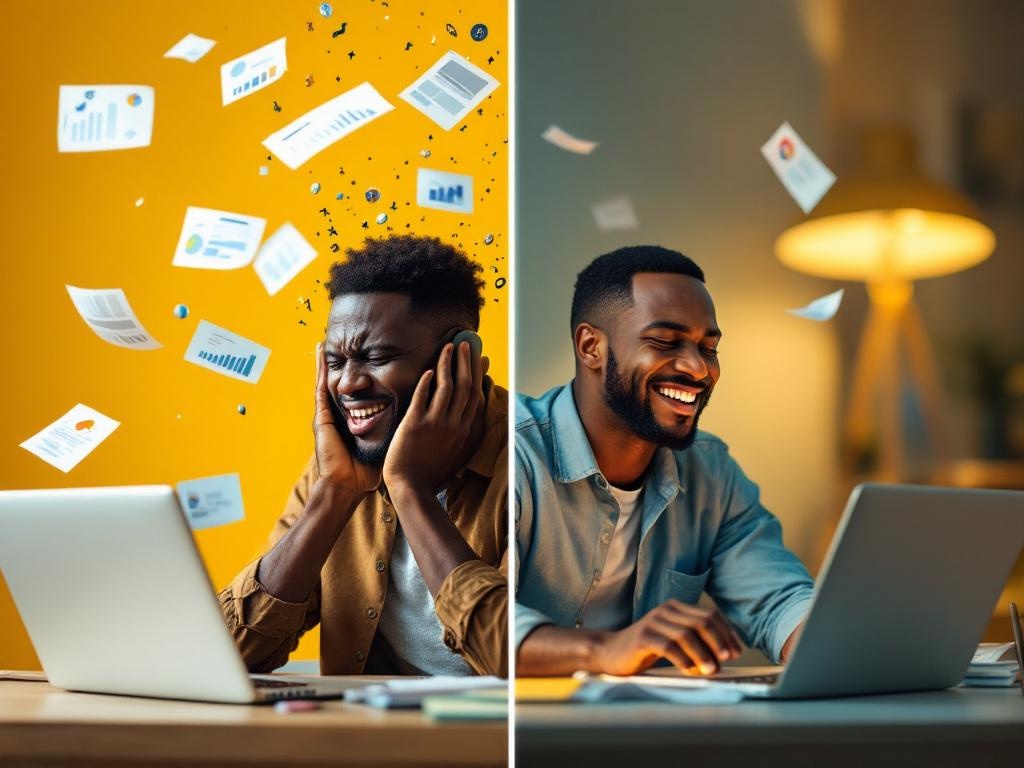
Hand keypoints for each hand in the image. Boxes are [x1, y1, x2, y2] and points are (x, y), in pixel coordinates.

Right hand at [312, 342, 380, 494]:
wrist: (347, 486)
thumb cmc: (367, 470)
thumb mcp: (384, 443)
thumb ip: (395, 430)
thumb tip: (420, 420)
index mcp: (353, 419)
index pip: (358, 391)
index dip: (361, 374)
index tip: (368, 355)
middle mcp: (339, 413)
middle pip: (342, 383)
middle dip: (341, 363)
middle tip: (344, 340)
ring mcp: (329, 414)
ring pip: (329, 381)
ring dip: (326, 361)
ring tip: (325, 340)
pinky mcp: (321, 418)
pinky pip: (320, 390)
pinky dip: (319, 371)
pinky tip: (320, 355)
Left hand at [382, 340, 484, 492]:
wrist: (413, 489)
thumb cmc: (432, 474)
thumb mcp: (457, 455)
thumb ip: (464, 437)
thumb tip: (468, 423)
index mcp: (465, 430)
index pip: (476, 396)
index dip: (478, 374)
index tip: (480, 359)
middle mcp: (455, 424)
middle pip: (465, 386)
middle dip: (466, 362)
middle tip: (466, 343)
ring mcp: (436, 423)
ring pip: (447, 386)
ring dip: (448, 364)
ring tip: (448, 348)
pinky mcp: (416, 424)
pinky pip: (424, 397)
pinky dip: (428, 382)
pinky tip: (429, 370)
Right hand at [592, 600, 743, 675]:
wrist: (610, 651)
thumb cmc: (646, 649)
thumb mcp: (673, 641)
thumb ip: (695, 642)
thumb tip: (725, 655)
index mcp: (676, 608)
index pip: (710, 615)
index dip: (727, 633)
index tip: (737, 652)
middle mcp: (666, 610)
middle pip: (702, 622)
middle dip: (719, 642)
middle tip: (727, 659)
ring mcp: (653, 622)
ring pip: (687, 634)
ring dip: (703, 654)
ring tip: (711, 670)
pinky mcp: (643, 637)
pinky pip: (668, 646)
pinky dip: (683, 659)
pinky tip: (689, 670)